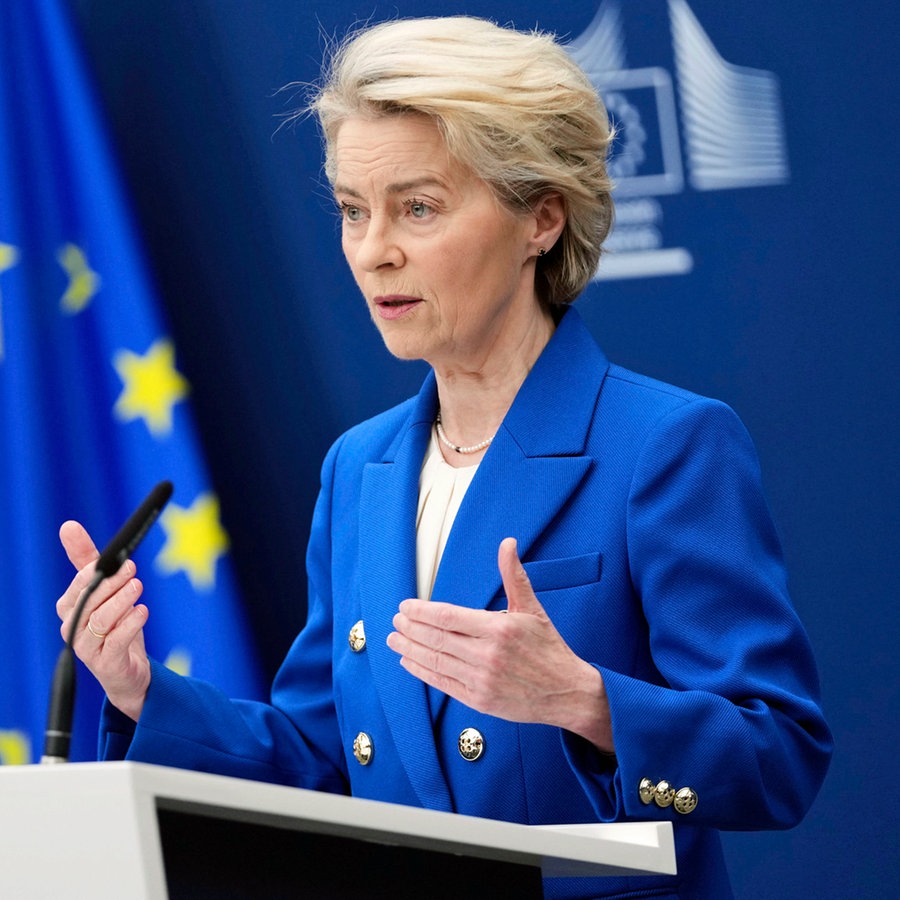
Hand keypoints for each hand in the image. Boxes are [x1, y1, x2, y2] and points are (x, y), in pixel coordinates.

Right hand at [55, 521, 150, 720]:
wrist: (129, 671)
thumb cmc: (115, 625)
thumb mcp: (106, 591)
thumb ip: (88, 561)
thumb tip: (68, 526)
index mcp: (70, 608)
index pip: (79, 586)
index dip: (96, 572)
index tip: (118, 559)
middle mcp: (73, 628)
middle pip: (89, 601)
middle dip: (111, 583)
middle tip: (132, 568)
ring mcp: (86, 648)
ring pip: (100, 620)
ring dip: (121, 601)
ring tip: (138, 586)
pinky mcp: (105, 663)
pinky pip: (116, 641)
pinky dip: (130, 624)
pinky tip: (143, 611)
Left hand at [387, 537, 612, 750]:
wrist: (567, 692)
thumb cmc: (549, 648)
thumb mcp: (532, 609)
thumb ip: (514, 575)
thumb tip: (508, 543)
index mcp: (499, 629)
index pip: (448, 617)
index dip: (421, 612)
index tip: (405, 607)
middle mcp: (488, 656)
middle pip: (437, 639)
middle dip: (410, 628)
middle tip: (395, 620)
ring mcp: (482, 680)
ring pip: (436, 661)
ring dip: (410, 649)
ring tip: (393, 639)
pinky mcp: (479, 701)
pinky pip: (442, 683)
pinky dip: (422, 672)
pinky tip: (409, 661)